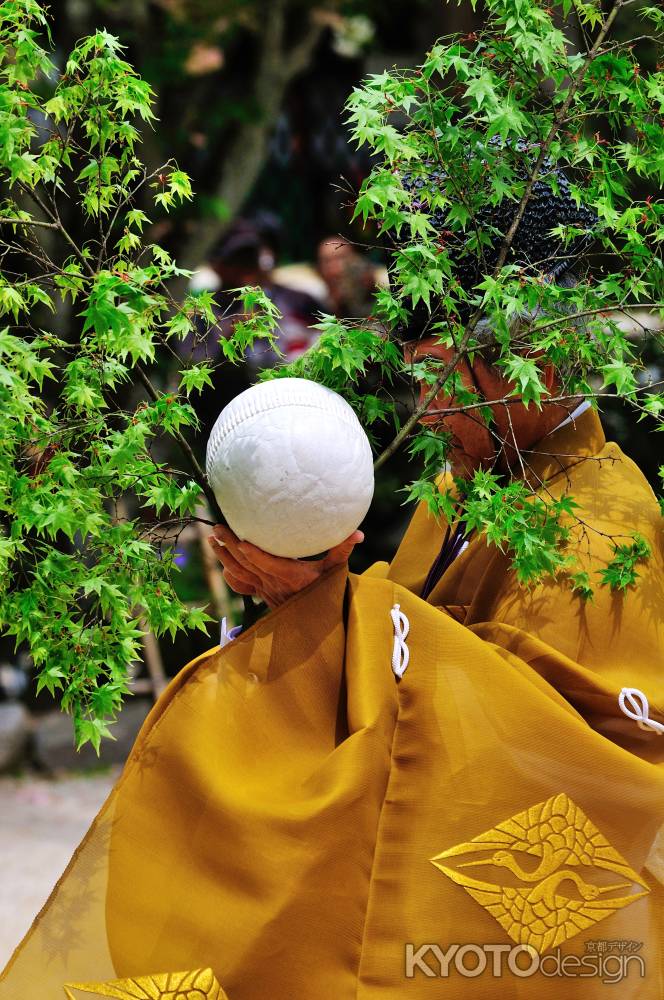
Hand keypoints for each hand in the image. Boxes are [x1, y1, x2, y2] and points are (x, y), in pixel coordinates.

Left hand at [207, 524, 363, 608]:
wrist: (316, 618)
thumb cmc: (326, 589)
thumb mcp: (335, 570)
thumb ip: (343, 550)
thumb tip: (358, 534)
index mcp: (289, 576)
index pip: (267, 564)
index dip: (253, 554)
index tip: (240, 540)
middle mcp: (273, 584)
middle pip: (246, 565)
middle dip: (230, 546)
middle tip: (217, 528)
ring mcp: (264, 590)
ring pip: (239, 573)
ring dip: (224, 556)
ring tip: (212, 539)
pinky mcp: (261, 594)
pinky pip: (241, 586)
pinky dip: (230, 576)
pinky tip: (222, 564)